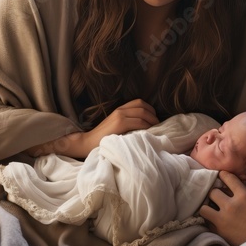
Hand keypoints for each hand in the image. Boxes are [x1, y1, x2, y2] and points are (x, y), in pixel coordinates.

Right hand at [26, 99, 157, 157]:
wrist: (88, 142)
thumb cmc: (103, 138)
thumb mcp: (115, 126)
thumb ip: (127, 122)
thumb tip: (144, 125)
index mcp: (119, 109)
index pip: (139, 102)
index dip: (150, 109)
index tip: (154, 118)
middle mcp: (120, 110)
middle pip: (143, 106)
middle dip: (153, 114)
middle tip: (157, 124)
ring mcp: (120, 116)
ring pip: (143, 113)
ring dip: (152, 120)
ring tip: (155, 128)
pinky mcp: (120, 123)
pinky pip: (139, 122)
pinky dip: (147, 126)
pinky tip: (149, 132)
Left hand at [199, 171, 245, 245]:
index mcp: (244, 196)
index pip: (228, 178)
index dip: (223, 175)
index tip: (221, 175)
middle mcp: (231, 205)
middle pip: (213, 192)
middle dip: (214, 193)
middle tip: (217, 195)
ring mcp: (223, 219)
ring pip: (204, 208)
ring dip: (207, 207)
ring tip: (210, 209)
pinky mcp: (219, 231)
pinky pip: (207, 223)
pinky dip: (209, 221)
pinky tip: (212, 221)